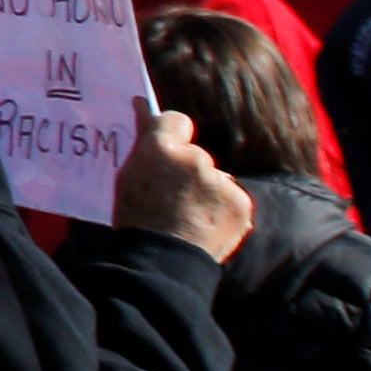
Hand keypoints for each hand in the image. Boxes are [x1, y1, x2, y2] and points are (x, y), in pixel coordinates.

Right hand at [109, 108, 255, 261]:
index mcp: (161, 147)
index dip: (172, 134)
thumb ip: (144, 142)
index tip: (168, 148)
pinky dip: (222, 209)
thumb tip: (142, 105)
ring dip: (206, 190)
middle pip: (195, 154)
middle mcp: (195, 159)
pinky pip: (231, 197)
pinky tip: (205, 225)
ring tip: (188, 217)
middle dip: (187, 171)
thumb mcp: (128, 176)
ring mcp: (221, 182)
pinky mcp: (241, 203)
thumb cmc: (137, 219)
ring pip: (214, 177)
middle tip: (172, 197)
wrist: (160, 265)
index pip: (176, 120)